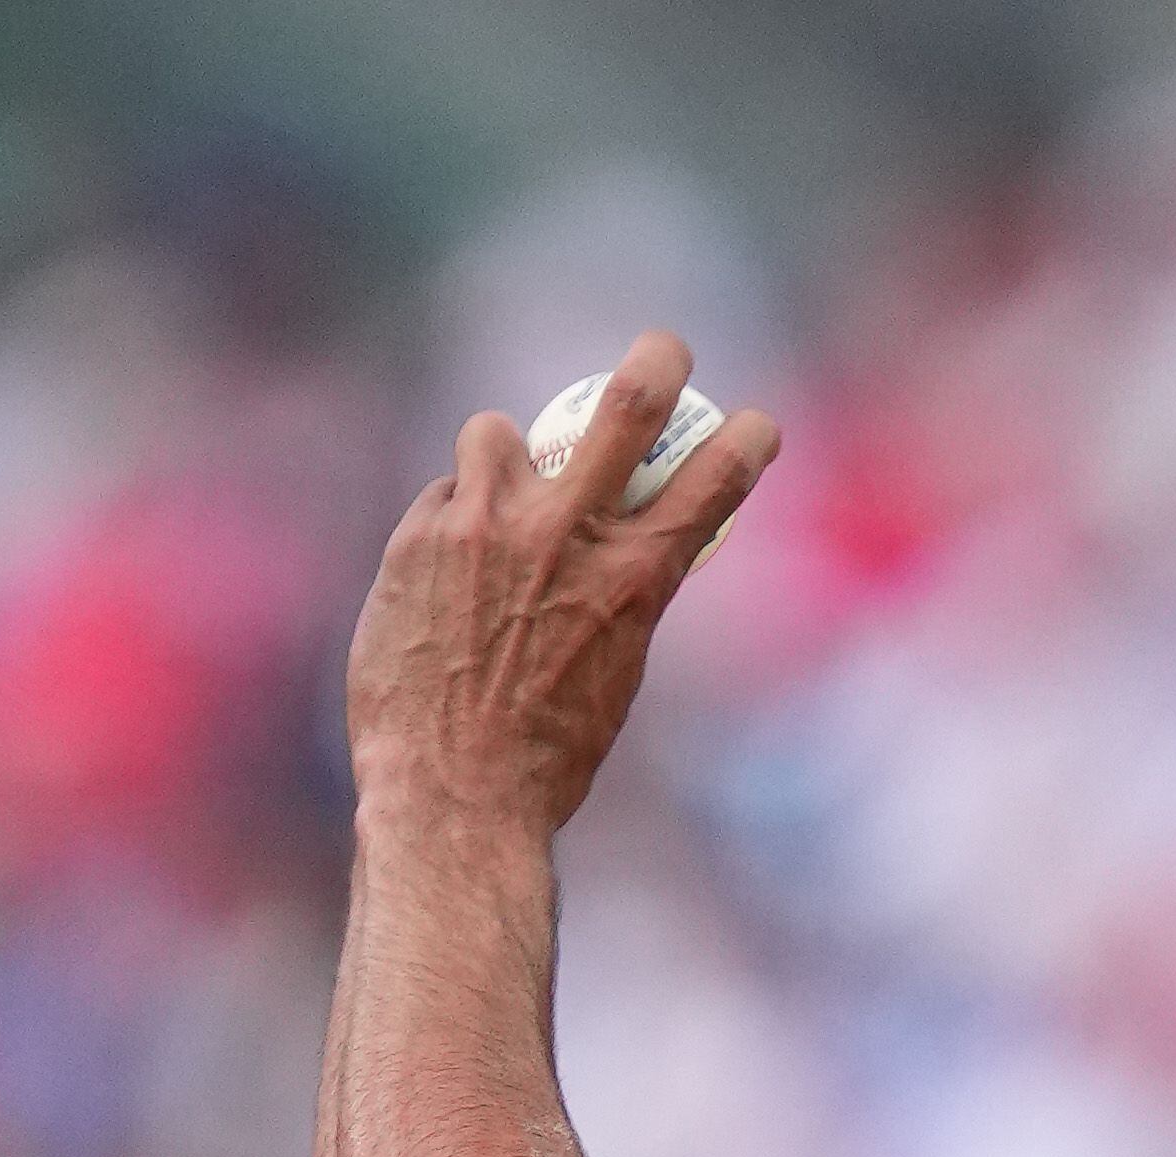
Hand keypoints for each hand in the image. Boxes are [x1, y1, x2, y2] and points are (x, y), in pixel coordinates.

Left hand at [345, 330, 778, 835]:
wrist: (452, 789)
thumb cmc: (548, 753)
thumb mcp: (616, 669)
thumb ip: (616, 591)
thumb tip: (613, 545)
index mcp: (634, 578)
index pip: (714, 482)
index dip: (746, 441)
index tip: (756, 424)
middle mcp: (564, 535)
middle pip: (625, 407)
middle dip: (659, 362)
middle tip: (668, 348)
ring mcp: (485, 527)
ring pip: (496, 434)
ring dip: (504, 457)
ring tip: (498, 501)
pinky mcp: (419, 537)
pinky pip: (444, 498)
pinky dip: (452, 522)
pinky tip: (448, 580)